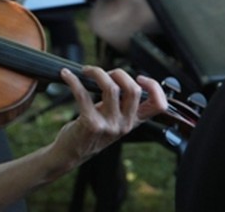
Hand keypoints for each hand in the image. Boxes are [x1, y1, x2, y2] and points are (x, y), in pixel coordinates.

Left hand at [51, 67, 166, 166]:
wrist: (72, 152)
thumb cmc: (92, 131)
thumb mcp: (114, 120)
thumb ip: (122, 104)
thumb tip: (120, 76)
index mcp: (133, 121)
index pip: (158, 106)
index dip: (155, 88)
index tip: (140, 78)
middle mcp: (125, 124)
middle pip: (133, 90)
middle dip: (118, 73)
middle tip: (104, 73)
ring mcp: (109, 125)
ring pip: (111, 88)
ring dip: (96, 72)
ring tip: (86, 71)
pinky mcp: (91, 124)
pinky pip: (83, 94)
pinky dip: (73, 81)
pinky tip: (66, 75)